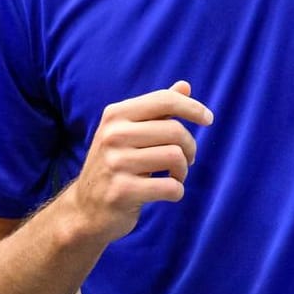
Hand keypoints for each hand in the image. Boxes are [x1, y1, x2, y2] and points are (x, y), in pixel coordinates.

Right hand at [69, 81, 213, 245]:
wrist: (85, 208)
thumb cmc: (115, 165)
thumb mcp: (129, 132)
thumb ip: (157, 110)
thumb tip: (185, 86)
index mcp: (115, 115)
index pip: (163, 100)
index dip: (192, 108)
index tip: (208, 119)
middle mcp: (113, 135)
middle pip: (175, 131)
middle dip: (190, 148)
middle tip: (186, 160)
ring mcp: (116, 163)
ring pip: (175, 157)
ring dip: (183, 171)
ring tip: (174, 176)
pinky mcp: (123, 191)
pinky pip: (171, 187)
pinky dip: (177, 192)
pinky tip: (167, 192)